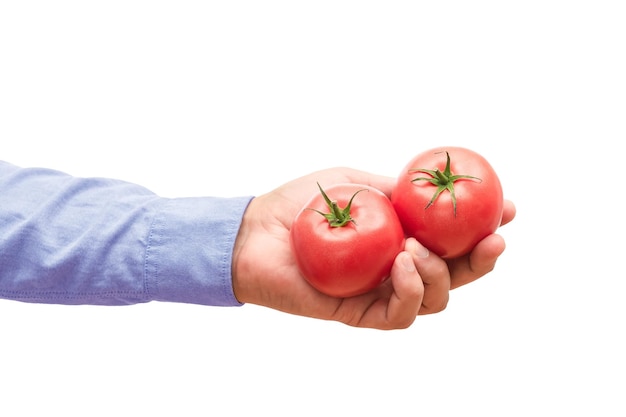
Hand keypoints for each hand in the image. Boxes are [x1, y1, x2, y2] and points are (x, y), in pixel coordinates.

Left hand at [232, 167, 515, 329]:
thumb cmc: (301, 204)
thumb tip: (436, 189)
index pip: (452, 239)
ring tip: (419, 248)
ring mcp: (379, 292)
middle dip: (481, 260)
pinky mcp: (358, 313)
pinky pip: (399, 315)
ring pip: (434, 300)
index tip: (507, 208)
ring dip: (440, 275)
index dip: (483, 228)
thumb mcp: (357, 184)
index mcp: (401, 238)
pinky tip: (403, 265)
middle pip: (454, 276)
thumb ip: (395, 192)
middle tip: (495, 240)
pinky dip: (411, 291)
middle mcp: (396, 269)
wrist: (255, 230)